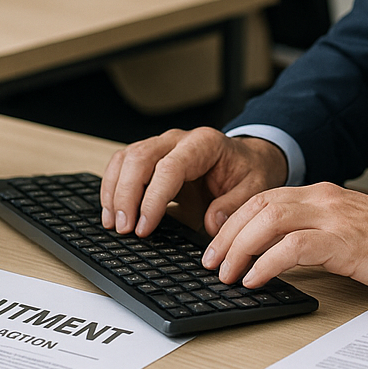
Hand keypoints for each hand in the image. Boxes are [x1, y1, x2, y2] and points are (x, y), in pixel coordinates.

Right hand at [100, 128, 287, 238]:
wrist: (248, 159)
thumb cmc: (249, 172)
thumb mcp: (255, 189)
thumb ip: (235, 205)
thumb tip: (212, 222)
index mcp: (205, 144)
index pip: (169, 167)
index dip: (153, 198)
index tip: (144, 227)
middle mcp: (178, 139)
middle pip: (139, 158)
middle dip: (126, 195)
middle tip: (123, 228)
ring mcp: (161, 145)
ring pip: (125, 159)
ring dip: (114, 191)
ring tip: (113, 224)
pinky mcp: (151, 157)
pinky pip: (123, 165)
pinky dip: (112, 188)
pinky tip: (112, 213)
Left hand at [202, 184, 367, 297]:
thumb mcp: (350, 231)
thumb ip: (318, 234)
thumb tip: (281, 256)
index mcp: (323, 195)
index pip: (264, 198)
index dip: (233, 221)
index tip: (216, 245)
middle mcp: (324, 199)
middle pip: (258, 206)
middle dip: (227, 234)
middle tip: (211, 262)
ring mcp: (334, 217)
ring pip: (269, 220)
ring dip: (239, 248)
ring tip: (226, 274)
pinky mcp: (344, 241)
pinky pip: (293, 247)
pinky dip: (267, 262)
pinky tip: (256, 279)